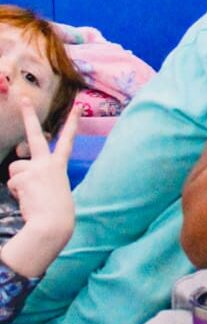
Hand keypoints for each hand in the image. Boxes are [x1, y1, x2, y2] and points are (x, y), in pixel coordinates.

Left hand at [5, 100, 77, 276]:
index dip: (73, 123)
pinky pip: (13, 184)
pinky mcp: (22, 177)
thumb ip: (41, 179)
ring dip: (18, 183)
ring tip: (30, 196)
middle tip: (23, 98)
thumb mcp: (55, 191)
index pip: (67, 141)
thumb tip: (22, 180)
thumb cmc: (58, 214)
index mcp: (59, 166)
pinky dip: (17, 193)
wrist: (52, 225)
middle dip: (29, 115)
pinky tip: (27, 201)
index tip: (77, 106)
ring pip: (16, 169)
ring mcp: (34, 169)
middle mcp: (47, 163)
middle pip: (35, 134)